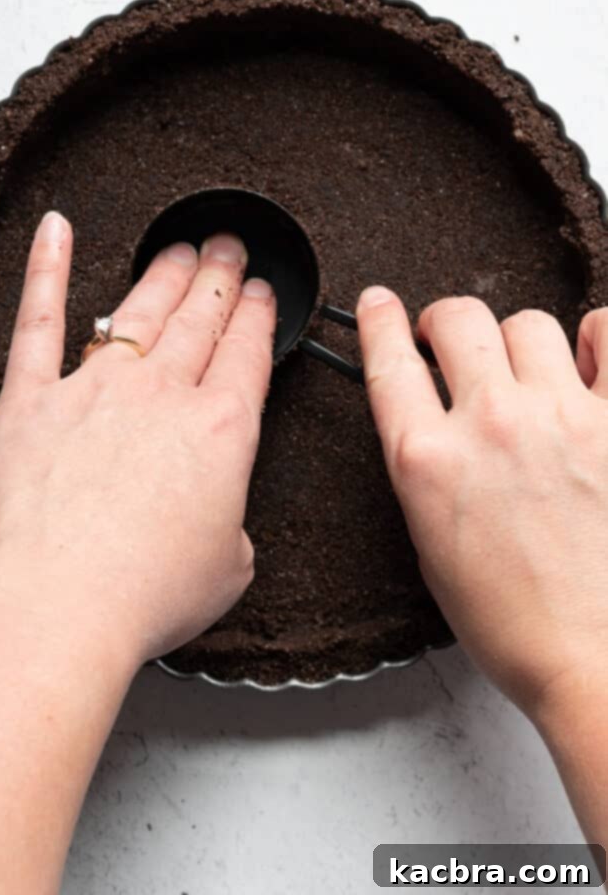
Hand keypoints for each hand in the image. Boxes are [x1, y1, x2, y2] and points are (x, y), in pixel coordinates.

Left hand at [0, 211, 275, 666]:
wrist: (58, 605)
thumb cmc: (142, 593)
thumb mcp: (228, 567)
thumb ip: (229, 527)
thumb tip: (215, 521)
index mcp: (221, 431)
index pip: (248, 352)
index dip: (260, 315)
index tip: (263, 293)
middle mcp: (161, 396)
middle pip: (201, 318)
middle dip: (221, 277)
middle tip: (231, 247)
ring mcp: (94, 389)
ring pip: (139, 309)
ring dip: (165, 272)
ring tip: (181, 248)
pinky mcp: (31, 399)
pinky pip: (40, 319)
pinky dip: (46, 270)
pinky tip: (55, 233)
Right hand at [357, 287, 607, 719]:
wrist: (593, 660)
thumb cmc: (513, 620)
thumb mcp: (430, 542)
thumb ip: (425, 467)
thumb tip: (434, 418)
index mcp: (427, 460)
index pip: (389, 360)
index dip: (379, 321)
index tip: (381, 305)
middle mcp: (490, 426)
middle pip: (458, 318)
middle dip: (446, 323)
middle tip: (452, 342)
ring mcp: (560, 418)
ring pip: (528, 322)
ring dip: (517, 342)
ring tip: (527, 371)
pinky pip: (605, 332)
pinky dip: (593, 339)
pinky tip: (585, 363)